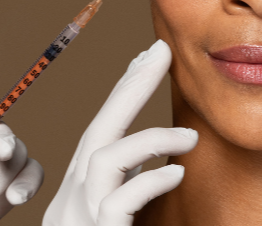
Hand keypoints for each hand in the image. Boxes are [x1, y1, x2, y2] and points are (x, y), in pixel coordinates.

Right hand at [44, 40, 197, 225]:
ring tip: (191, 137)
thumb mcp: (114, 219)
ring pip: (105, 160)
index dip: (122, 92)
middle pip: (97, 131)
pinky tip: (177, 173)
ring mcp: (80, 218)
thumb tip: (142, 162)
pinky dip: (150, 181)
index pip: (99, 131)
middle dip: (130, 88)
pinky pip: (118, 201)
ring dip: (152, 139)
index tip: (148, 57)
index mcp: (76, 191)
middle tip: (161, 51)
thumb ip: (122, 191)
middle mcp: (70, 200)